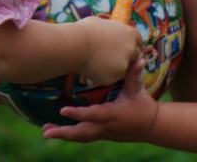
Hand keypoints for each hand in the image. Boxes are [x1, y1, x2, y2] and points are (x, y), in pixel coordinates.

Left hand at [43, 59, 158, 142]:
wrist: (150, 127)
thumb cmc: (142, 105)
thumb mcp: (138, 90)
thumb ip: (135, 75)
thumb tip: (139, 59)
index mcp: (112, 114)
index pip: (93, 115)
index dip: (78, 114)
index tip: (62, 111)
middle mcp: (105, 127)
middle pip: (82, 133)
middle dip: (64, 133)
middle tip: (46, 132)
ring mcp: (102, 133)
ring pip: (80, 137)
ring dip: (62, 135)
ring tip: (45, 132)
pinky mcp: (99, 134)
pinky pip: (82, 137)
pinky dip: (68, 135)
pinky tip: (54, 131)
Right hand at [74, 16, 141, 85]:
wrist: (77, 44)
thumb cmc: (85, 30)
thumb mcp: (101, 23)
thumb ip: (110, 29)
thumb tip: (106, 29)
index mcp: (130, 33)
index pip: (139, 42)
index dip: (134, 46)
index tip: (128, 50)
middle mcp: (131, 49)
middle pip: (134, 57)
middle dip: (127, 58)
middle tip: (113, 59)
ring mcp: (124, 64)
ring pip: (123, 70)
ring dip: (115, 68)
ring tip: (99, 63)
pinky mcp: (116, 76)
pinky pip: (112, 78)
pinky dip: (106, 76)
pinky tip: (95, 69)